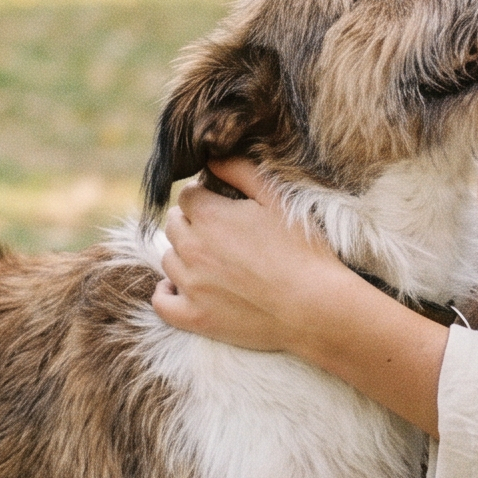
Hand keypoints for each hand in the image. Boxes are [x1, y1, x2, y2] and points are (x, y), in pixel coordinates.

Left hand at [151, 158, 450, 434]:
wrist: (316, 307)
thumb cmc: (303, 250)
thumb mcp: (277, 199)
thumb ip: (241, 171)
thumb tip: (212, 158)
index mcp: (209, 216)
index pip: (187, 195)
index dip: (205, 195)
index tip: (222, 202)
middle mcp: (192, 249)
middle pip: (174, 225)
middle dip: (192, 221)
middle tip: (222, 230)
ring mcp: (191, 286)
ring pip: (168, 259)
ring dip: (184, 253)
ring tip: (212, 258)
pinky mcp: (195, 318)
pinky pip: (161, 302)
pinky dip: (166, 292)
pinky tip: (181, 287)